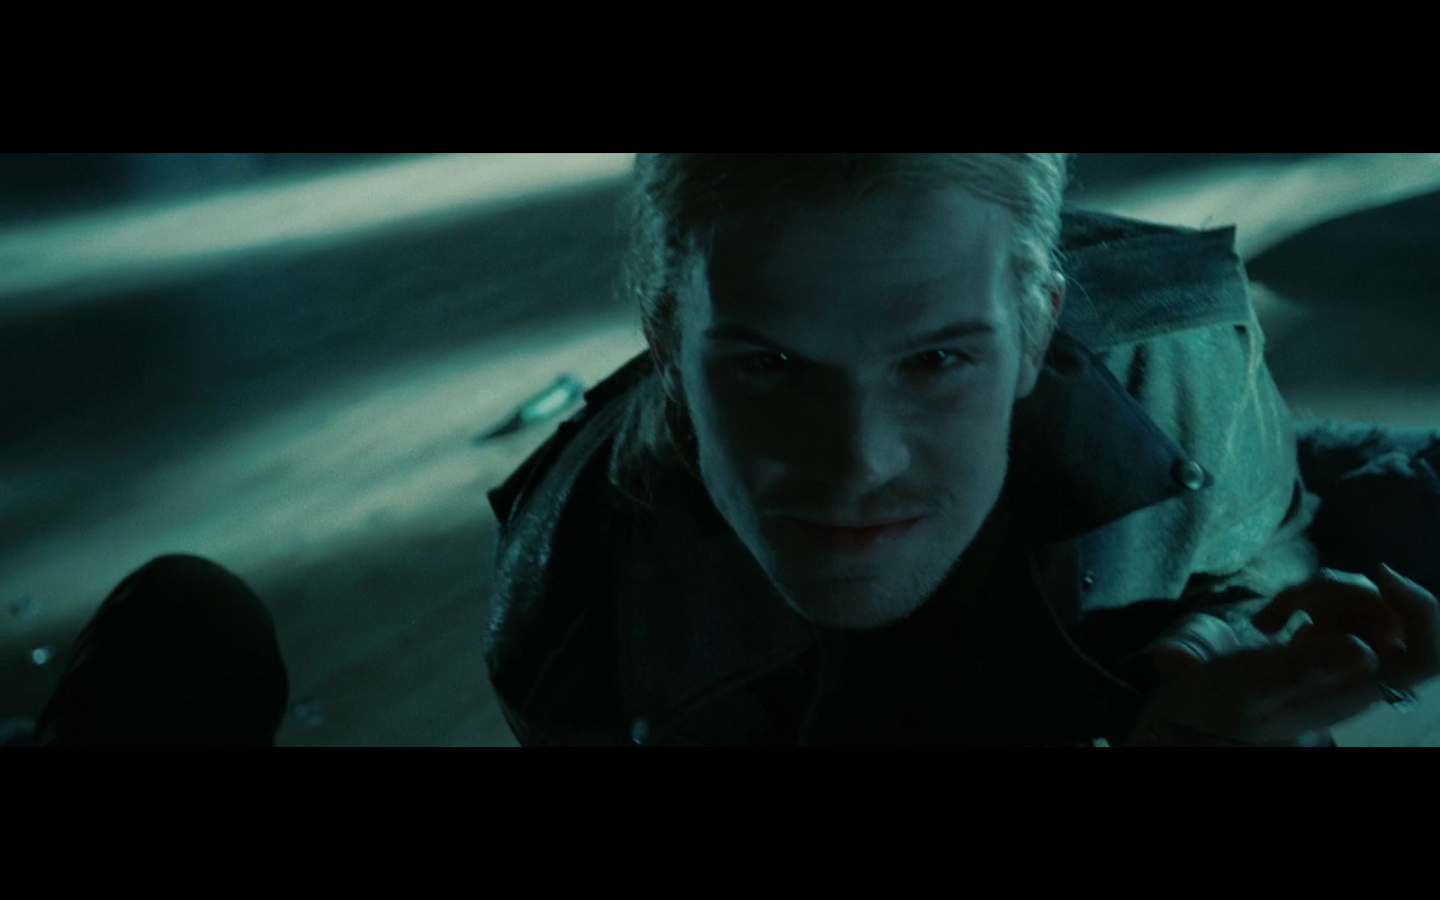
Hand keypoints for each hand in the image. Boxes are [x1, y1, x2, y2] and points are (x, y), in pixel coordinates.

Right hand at [1124, 566, 1438, 745]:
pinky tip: (1272, 618)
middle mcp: (1357, 673)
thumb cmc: (1217, 703)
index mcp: (1353, 690)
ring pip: (1362, 602)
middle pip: (1390, 615)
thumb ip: (1306, 668)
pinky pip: (1335, 604)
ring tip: (1274, 611)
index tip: (1380, 576)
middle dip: (1341, 591)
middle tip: (1289, 601)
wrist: (1188, 711)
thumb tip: (1364, 652)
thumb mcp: (1252, 686)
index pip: (1426, 656)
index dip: (1421, 611)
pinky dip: (1304, 597)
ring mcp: (1341, 657)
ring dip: (1317, 592)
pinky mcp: (1320, 643)